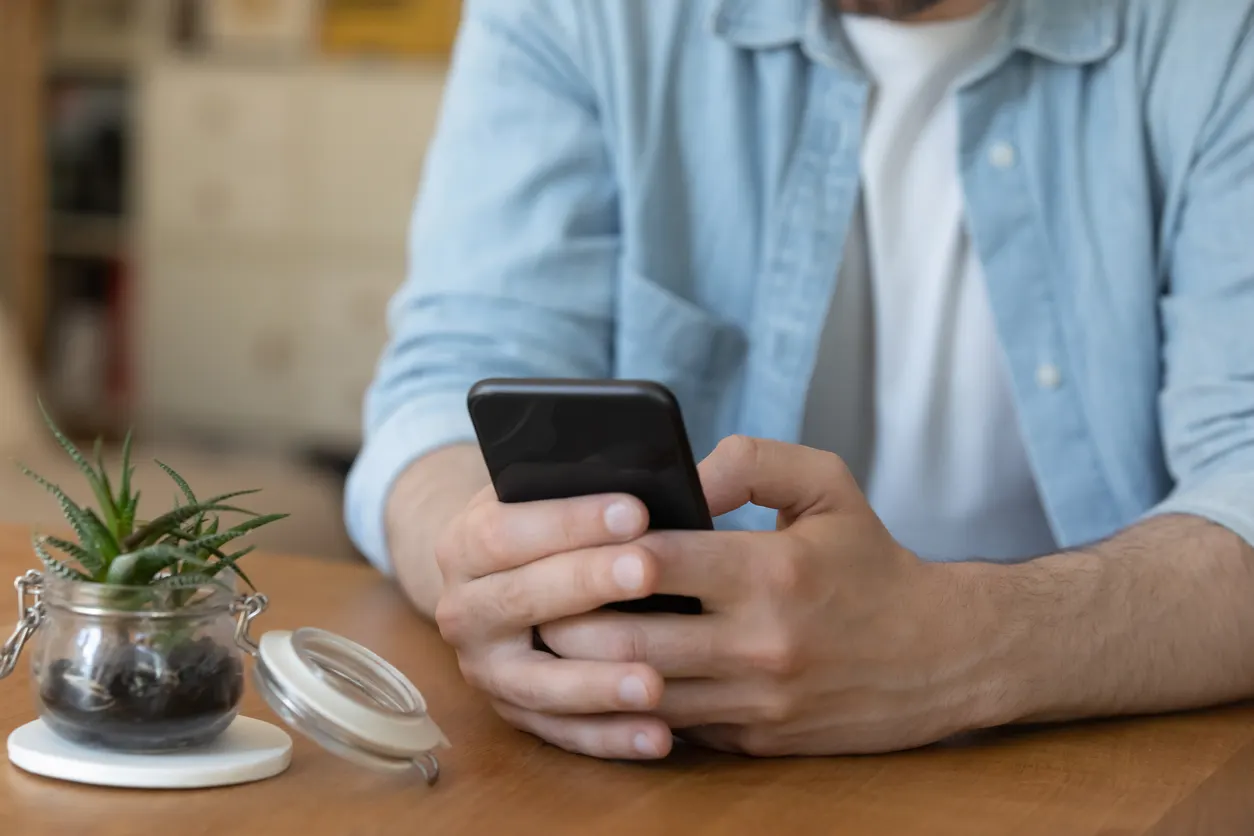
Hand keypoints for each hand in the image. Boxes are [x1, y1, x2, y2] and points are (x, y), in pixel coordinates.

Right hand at [432, 485, 675, 758]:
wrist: (507, 575)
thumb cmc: (558, 522)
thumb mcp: (554, 483)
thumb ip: (590, 474)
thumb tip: (658, 481)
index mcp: (468, 541)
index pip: (507, 529)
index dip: (569, 520)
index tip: (636, 510)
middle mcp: (464, 607)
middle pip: (520, 599)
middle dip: (586, 583)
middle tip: (646, 571)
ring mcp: (487, 667)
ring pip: (537, 682)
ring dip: (596, 683)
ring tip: (654, 681)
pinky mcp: (518, 714)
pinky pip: (564, 734)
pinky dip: (611, 737)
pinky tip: (660, 735)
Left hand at [538, 436, 994, 756]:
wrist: (940, 655)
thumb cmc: (872, 562)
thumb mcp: (828, 484)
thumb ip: (750, 461)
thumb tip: (681, 477)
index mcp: (772, 571)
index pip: (657, 561)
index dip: (598, 549)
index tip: (558, 537)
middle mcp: (760, 642)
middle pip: (630, 643)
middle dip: (567, 622)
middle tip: (529, 599)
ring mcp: (756, 698)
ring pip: (641, 694)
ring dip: (585, 672)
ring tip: (546, 638)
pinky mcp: (756, 736)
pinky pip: (672, 724)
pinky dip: (630, 703)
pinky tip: (598, 678)